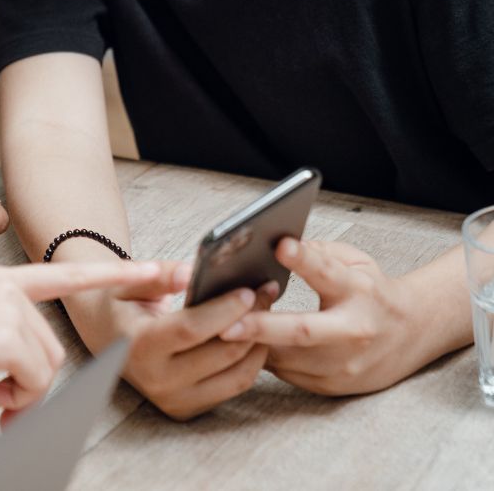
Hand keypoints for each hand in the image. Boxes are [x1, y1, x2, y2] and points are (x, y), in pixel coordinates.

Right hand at [0, 260, 188, 438]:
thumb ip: (6, 343)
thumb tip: (35, 385)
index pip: (65, 274)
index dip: (120, 274)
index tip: (163, 271)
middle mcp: (5, 288)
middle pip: (52, 349)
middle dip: (25, 385)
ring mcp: (6, 309)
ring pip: (45, 370)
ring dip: (14, 396)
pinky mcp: (5, 337)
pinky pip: (33, 384)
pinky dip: (7, 401)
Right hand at [78, 278, 276, 420]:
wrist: (105, 337)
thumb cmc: (120, 303)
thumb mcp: (128, 282)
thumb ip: (160, 275)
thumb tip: (192, 271)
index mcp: (137, 346)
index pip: (190, 329)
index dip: (224, 310)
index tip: (248, 291)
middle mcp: (155, 380)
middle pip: (220, 354)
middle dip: (251, 322)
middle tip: (267, 293)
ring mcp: (173, 399)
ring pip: (236, 376)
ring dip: (258, 343)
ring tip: (267, 312)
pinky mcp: (187, 408)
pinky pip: (233, 386)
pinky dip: (250, 361)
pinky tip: (255, 335)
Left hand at [218, 238, 426, 394]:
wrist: (411, 334)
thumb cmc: (371, 291)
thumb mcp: (354, 260)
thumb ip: (316, 251)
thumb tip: (271, 245)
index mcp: (359, 292)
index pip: (328, 273)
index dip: (304, 260)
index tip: (279, 245)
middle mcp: (354, 331)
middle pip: (303, 331)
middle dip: (261, 328)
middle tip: (224, 324)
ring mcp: (344, 365)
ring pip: (286, 358)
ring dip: (250, 344)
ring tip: (218, 329)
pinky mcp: (332, 386)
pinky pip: (286, 373)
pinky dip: (261, 357)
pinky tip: (241, 344)